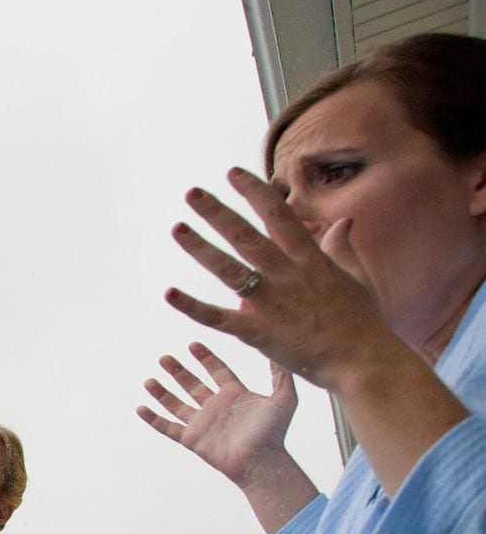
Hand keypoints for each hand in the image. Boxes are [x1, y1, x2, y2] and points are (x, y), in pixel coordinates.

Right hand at [137, 342, 297, 487]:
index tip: (193, 345)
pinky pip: (168, 427)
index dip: (205, 358)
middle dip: (178, 371)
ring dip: (162, 392)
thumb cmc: (274, 433)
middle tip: (165, 358)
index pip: (217, 371)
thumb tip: (280, 351)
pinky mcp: (192, 439)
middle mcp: (216, 407)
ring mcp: (202, 423)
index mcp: (234, 394)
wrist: (261, 461)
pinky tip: (141, 408)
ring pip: (176, 404)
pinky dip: (153, 419)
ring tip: (150, 380)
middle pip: (192, 384)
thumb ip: (281, 375)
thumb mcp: (284, 398)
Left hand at [164, 168, 397, 390]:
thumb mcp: (357, 277)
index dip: (255, 192)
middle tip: (191, 193)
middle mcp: (287, 275)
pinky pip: (219, 318)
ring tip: (177, 229)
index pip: (278, 216)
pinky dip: (193, 307)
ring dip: (200, 248)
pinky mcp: (259, 332)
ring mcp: (272, 303)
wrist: (364, 360)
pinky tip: (169, 294)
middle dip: (218, 212)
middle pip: (246, 236)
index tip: (233, 173)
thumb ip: (343, 247)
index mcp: (310, 259)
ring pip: (229, 270)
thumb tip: (344, 220)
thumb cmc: (362, 322)